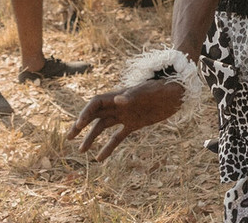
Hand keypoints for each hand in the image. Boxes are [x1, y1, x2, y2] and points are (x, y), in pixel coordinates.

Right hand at [67, 80, 183, 160]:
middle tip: (70, 138)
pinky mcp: (135, 124)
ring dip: (92, 137)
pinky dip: (108, 147)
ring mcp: (126, 115)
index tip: (79, 125)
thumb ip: (133, 96)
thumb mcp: (147, 91)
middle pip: (95, 115)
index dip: (85, 113)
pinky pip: (118, 137)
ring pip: (103, 127)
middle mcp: (119, 106)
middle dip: (81, 125)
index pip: (96, 103)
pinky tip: (100, 159)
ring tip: (82, 151)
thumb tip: (118, 100)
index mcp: (119, 96)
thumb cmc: (162, 88)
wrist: (177, 93)